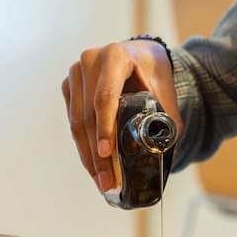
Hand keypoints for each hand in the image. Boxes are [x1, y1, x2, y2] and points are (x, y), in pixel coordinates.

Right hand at [61, 40, 180, 191]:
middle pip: (88, 114)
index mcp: (115, 57)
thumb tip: (165, 151)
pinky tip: (93, 165)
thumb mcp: (165, 89)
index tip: (106, 153)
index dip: (105, 127)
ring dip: (88, 155)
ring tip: (100, 180)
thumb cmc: (153, 72)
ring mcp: (76, 73)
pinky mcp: (69, 86)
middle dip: (97, 153)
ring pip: (77, 121)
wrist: (140, 55)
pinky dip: (83, 145)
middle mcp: (90, 61)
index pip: (105, 97)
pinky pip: (73, 121)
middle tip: (107, 181)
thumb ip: (167, 117)